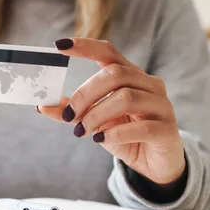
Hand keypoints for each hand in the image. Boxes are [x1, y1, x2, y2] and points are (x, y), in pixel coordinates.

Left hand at [38, 38, 185, 185]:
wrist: (154, 164)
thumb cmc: (124, 136)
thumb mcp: (94, 122)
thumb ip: (71, 112)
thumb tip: (42, 105)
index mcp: (130, 76)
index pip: (108, 52)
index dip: (85, 46)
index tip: (58, 45)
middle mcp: (149, 84)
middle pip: (115, 74)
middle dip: (85, 94)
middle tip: (68, 115)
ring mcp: (161, 105)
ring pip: (126, 97)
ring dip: (97, 114)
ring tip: (82, 131)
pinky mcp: (167, 129)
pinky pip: (142, 126)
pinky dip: (115, 133)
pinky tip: (100, 138)